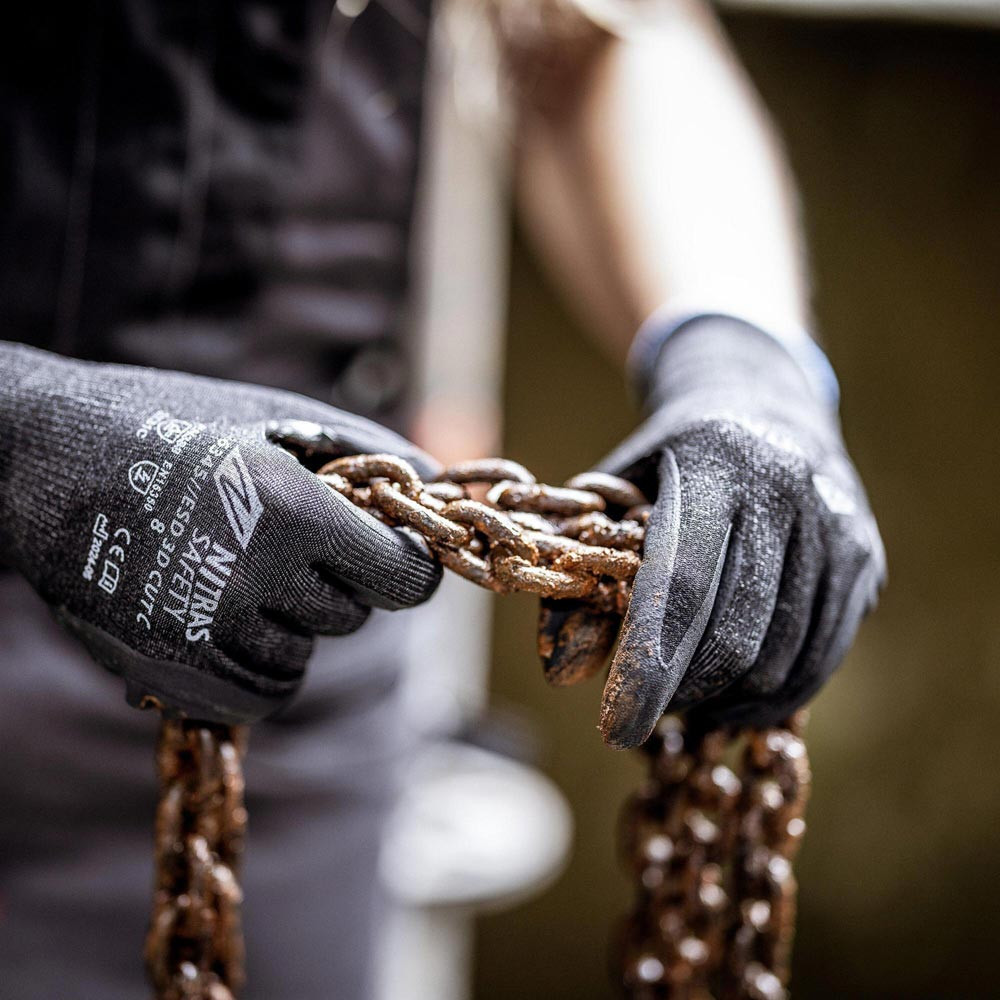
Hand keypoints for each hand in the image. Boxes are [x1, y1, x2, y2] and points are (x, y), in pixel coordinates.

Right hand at [0, 343, 441, 722]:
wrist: (42, 458)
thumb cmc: (170, 424)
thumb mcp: (272, 418)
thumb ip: (368, 453)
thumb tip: (441, 484)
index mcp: (290, 510)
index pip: (405, 581)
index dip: (404, 565)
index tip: (387, 550)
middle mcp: (253, 579)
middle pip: (354, 617)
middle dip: (335, 582)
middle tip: (281, 539)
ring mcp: (205, 634)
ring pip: (304, 654)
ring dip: (289, 621)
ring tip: (232, 565)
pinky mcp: (167, 672)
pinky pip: (261, 694)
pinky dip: (257, 664)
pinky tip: (222, 613)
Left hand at [539, 318, 884, 747]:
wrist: (764, 402)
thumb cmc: (673, 459)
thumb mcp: (617, 487)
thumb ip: (583, 566)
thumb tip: (559, 668)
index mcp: (715, 465)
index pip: (682, 587)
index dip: (647, 668)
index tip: (614, 728)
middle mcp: (788, 492)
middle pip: (736, 634)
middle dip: (685, 692)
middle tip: (648, 711)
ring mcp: (837, 527)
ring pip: (784, 656)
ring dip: (730, 700)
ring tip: (688, 704)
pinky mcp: (865, 559)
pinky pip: (824, 654)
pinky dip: (778, 694)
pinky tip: (738, 697)